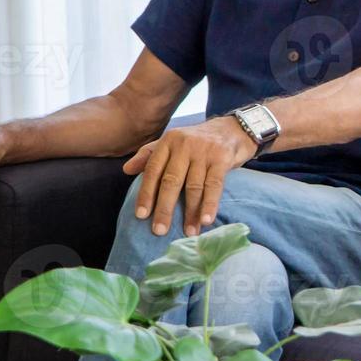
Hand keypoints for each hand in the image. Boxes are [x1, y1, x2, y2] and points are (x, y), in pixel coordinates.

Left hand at [123, 116, 256, 237]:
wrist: (234, 128)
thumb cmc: (199, 141)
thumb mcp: (172, 143)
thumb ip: (149, 155)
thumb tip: (126, 170)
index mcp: (168, 141)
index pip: (153, 170)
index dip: (146, 194)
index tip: (141, 216)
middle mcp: (184, 144)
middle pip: (171, 181)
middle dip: (165, 208)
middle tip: (160, 231)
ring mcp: (204, 151)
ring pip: (193, 186)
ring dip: (191, 212)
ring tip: (189, 232)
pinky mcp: (222, 158)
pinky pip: (214, 185)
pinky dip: (209, 204)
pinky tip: (206, 220)